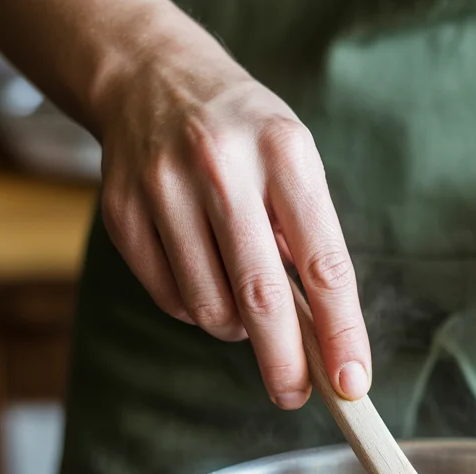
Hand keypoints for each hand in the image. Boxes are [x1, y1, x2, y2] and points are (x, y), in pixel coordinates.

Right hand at [95, 32, 369, 407]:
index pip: (324, 264)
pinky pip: (171, 299)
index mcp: (283, 153)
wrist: (152, 78)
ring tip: (243, 301)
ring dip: (235, 328)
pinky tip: (206, 278)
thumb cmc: (245, 140)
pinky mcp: (123, 212)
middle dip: (283, 362)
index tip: (351, 383)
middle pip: (261, 297)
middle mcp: (221, 166)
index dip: (341, 333)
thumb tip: (323, 341)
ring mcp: (164, 188)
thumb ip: (310, 244)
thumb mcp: (294, 165)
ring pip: (210, 308)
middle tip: (294, 394)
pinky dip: (196, 309)